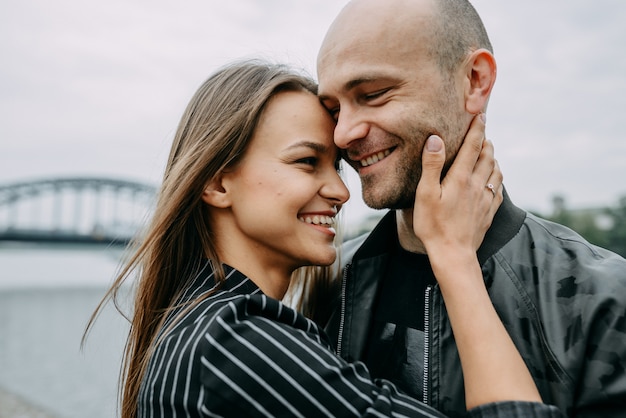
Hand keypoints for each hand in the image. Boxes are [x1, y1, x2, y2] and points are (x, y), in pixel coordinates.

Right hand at [413, 113, 502, 255]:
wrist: (453, 254)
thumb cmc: (433, 225)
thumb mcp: (425, 194)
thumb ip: (432, 165)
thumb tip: (435, 139)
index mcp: (461, 178)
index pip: (473, 146)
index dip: (477, 129)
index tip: (479, 115)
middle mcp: (477, 185)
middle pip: (487, 156)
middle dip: (486, 141)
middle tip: (483, 131)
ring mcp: (485, 200)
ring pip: (496, 171)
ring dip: (493, 158)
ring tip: (489, 152)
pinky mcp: (488, 213)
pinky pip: (498, 190)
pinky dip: (497, 178)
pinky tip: (493, 179)